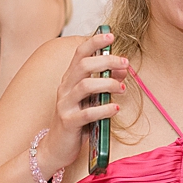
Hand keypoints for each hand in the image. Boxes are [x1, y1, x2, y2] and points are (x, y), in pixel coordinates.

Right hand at [34, 31, 129, 176]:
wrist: (56, 147)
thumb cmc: (77, 120)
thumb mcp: (91, 99)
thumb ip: (104, 83)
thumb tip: (122, 68)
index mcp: (70, 79)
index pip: (80, 53)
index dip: (94, 42)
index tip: (111, 36)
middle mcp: (65, 88)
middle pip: (84, 65)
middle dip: (107, 61)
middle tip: (125, 64)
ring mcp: (65, 105)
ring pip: (85, 86)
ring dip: (108, 84)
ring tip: (123, 88)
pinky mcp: (68, 122)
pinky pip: (87, 113)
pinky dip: (104, 109)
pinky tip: (115, 108)